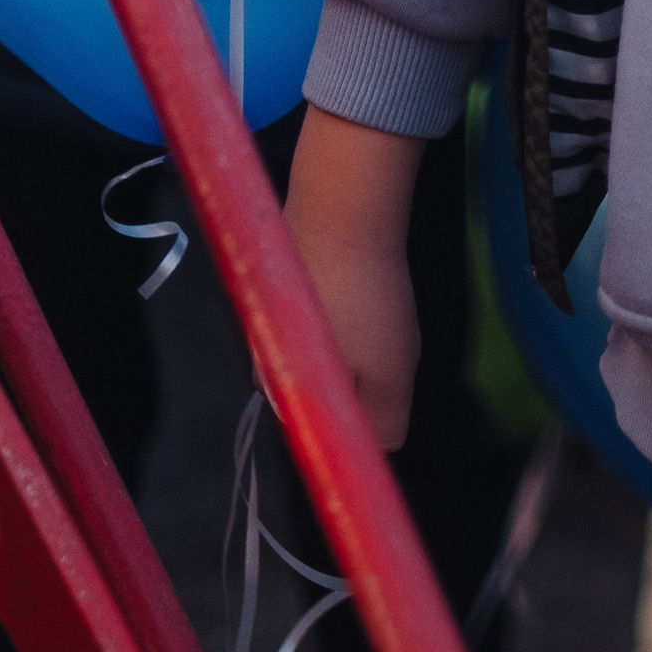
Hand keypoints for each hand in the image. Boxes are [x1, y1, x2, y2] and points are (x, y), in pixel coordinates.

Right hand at [285, 107, 426, 446]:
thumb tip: (380, 447)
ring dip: (353, 341)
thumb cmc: (365, 297)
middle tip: (384, 350)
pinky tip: (365, 286)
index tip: (382, 396)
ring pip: (322, 348)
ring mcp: (270, 311)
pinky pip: (320, 311)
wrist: (344, 204)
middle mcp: (262, 353)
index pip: (317, 430)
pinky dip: (346, 305)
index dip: (355, 422)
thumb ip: (383, 426)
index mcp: (277, 387)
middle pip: (318, 388)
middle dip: (356, 381)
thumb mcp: (389, 377)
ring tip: (377, 312)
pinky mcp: (283, 275)